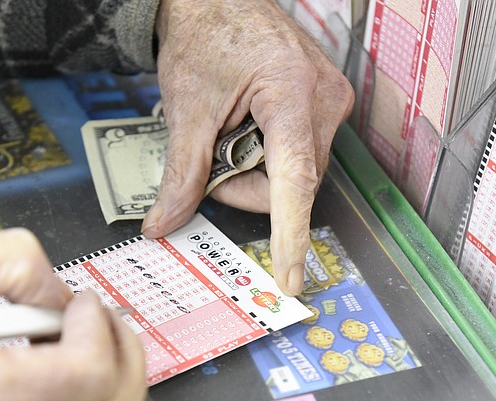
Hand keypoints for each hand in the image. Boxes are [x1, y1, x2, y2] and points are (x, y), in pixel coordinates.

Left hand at [141, 0, 353, 294]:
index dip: (290, 235)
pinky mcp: (325, 106)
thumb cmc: (205, 37)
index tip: (291, 277)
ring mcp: (330, 102)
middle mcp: (324, 99)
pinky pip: (299, 155)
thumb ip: (181, 173)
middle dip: (245, 184)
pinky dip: (267, 155)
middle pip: (290, 185)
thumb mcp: (186, 109)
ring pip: (295, 175)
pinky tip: (249, 124)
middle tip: (214, 152)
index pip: (294, 181)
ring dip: (256, 169)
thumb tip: (164, 223)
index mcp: (291, 92)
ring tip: (232, 128)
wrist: (217, 1)